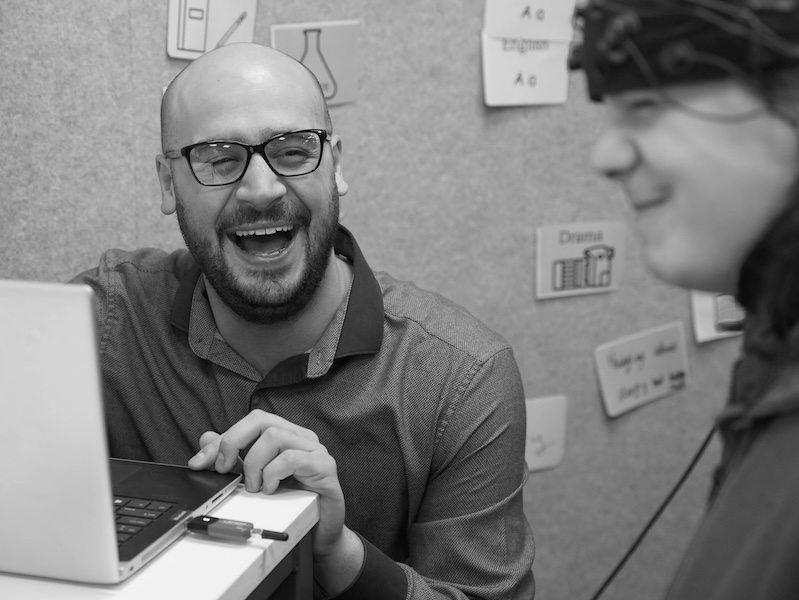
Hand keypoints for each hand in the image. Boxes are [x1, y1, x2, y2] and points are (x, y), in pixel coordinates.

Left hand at [188, 409, 346, 556]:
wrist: (319, 534)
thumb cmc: (291, 506)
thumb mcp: (253, 481)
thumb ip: (233, 459)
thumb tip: (207, 439)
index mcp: (285, 435)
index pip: (250, 422)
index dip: (223, 439)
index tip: (200, 463)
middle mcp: (300, 437)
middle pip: (261, 420)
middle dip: (233, 442)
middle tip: (225, 469)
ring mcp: (315, 450)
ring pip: (274, 436)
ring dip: (254, 464)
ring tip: (254, 488)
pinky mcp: (324, 466)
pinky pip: (292, 458)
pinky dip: (273, 474)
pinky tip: (270, 491)